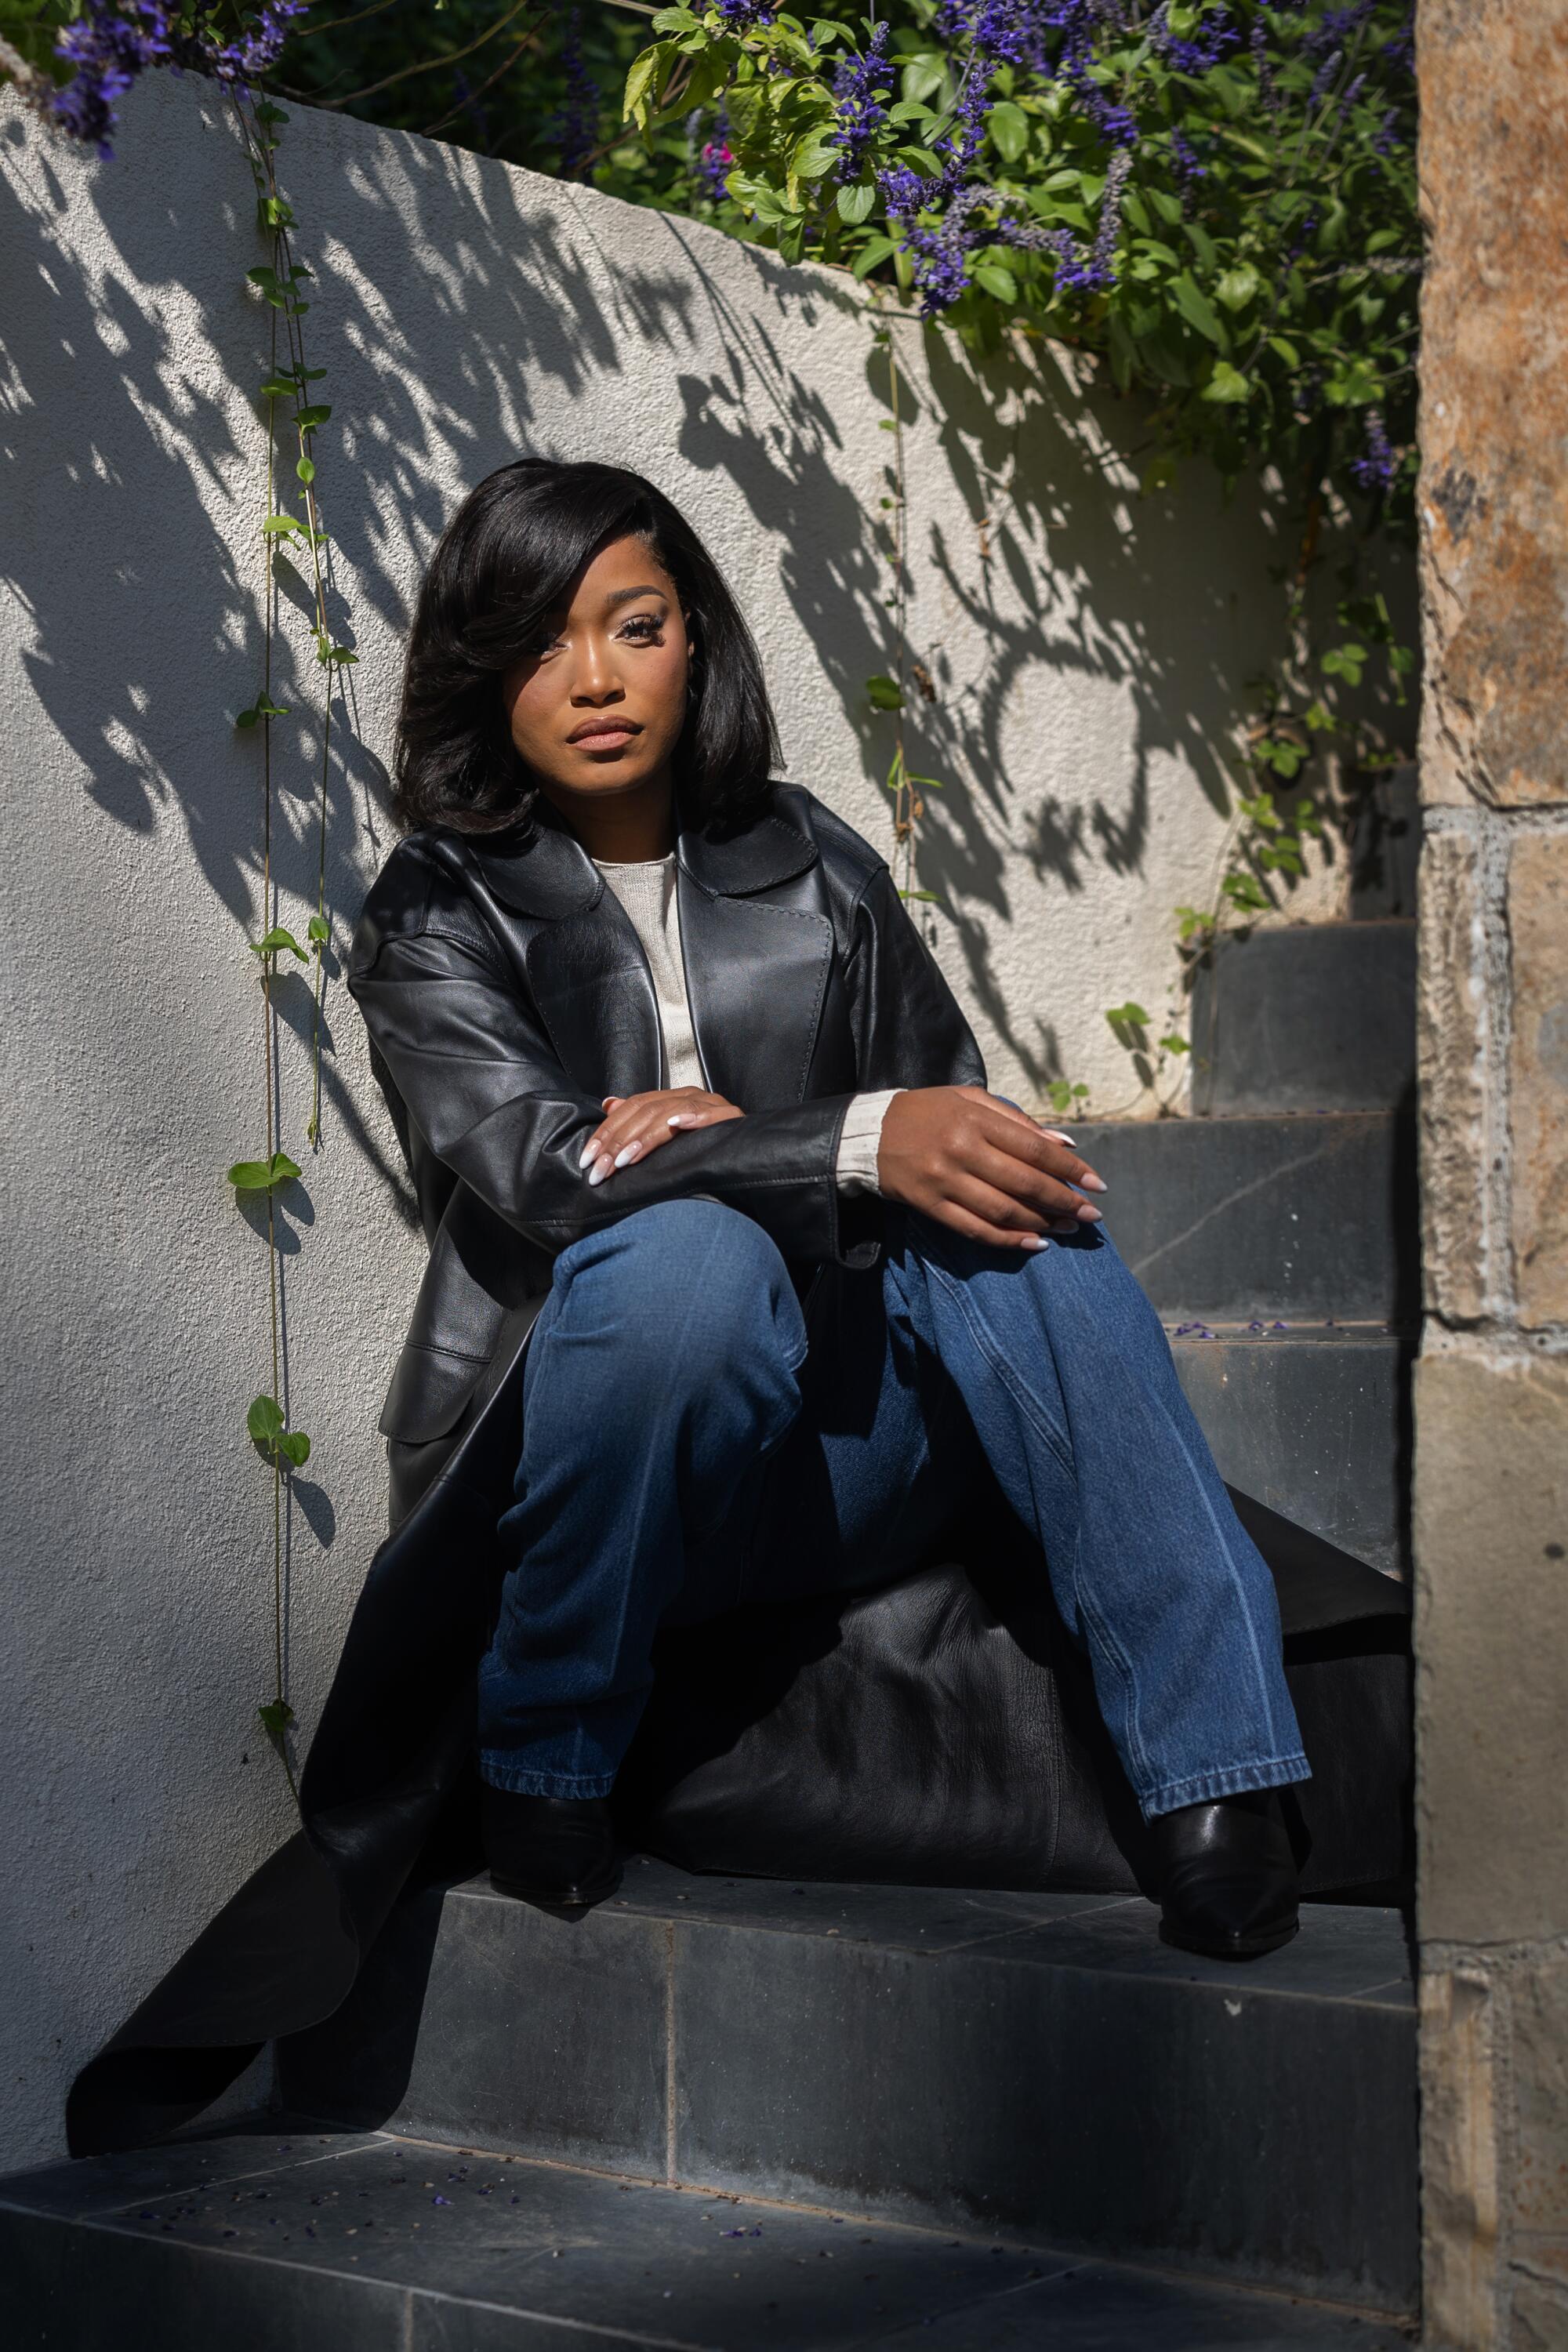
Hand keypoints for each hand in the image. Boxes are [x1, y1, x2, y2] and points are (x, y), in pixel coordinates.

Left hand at [579, 1088, 743, 1185]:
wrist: (749, 1151)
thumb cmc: (705, 1148)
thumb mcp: (666, 1135)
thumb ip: (638, 1119)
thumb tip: (609, 1104)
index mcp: (673, 1098)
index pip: (631, 1109)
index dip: (606, 1133)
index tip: (587, 1160)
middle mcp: (690, 1096)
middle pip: (645, 1111)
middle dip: (617, 1142)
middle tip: (599, 1170)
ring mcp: (711, 1104)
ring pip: (670, 1114)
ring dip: (644, 1138)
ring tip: (623, 1159)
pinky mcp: (731, 1116)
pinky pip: (712, 1115)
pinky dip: (694, 1118)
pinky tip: (677, 1126)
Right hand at [876, 1085, 1106, 1250]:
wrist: (869, 1132)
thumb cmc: (929, 1113)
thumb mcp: (970, 1101)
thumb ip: (1018, 1121)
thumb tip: (1065, 1146)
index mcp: (976, 1119)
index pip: (1035, 1149)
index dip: (1070, 1170)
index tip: (1097, 1184)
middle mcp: (962, 1149)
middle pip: (1024, 1183)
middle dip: (1064, 1201)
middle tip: (1090, 1214)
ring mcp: (944, 1180)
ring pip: (1003, 1209)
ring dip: (1041, 1223)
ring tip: (1067, 1229)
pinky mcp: (929, 1205)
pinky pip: (974, 1229)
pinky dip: (1008, 1240)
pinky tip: (1033, 1244)